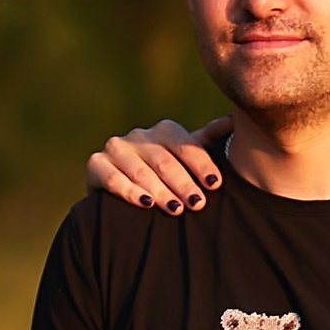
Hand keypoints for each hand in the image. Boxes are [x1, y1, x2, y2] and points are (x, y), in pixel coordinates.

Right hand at [86, 119, 230, 213]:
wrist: (123, 189)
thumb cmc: (165, 176)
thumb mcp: (187, 159)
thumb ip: (207, 141)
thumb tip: (233, 120)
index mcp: (164, 131)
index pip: (185, 145)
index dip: (201, 164)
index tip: (215, 184)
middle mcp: (139, 136)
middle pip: (164, 160)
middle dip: (182, 183)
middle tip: (197, 203)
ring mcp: (116, 148)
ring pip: (140, 171)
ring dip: (159, 191)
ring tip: (175, 209)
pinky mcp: (96, 164)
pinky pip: (112, 178)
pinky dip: (129, 191)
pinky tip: (145, 204)